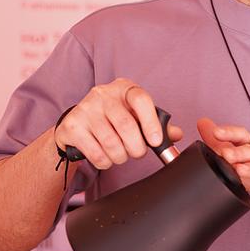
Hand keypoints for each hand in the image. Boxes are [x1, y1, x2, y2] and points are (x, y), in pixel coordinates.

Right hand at [53, 78, 182, 169]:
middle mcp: (102, 94)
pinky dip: (106, 162)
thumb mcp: (136, 116)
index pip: (141, 99)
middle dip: (137, 148)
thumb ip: (158, 124)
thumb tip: (177, 135)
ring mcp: (85, 109)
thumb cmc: (113, 119)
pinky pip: (96, 154)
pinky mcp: (72, 127)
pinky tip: (106, 156)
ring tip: (121, 154)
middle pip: (126, 126)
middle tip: (138, 153)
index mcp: (124, 88)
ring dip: (121, 157)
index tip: (156, 142)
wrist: (77, 123)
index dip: (151, 123)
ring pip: (111, 144)